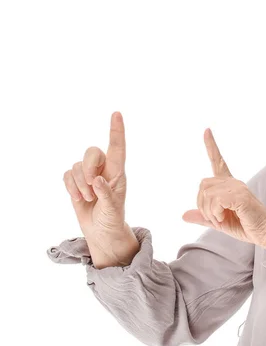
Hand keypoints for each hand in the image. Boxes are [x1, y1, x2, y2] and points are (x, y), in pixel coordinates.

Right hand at [62, 111, 131, 255]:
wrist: (102, 231)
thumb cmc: (112, 218)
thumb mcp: (113, 209)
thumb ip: (106, 194)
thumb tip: (97, 180)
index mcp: (118, 172)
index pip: (117, 148)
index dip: (116, 131)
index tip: (117, 114)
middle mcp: (103, 169)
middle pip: (92, 152)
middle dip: (88, 167)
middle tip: (92, 185)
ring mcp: (89, 175)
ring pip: (77, 166)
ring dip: (79, 184)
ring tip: (88, 198)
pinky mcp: (76, 182)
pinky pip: (67, 174)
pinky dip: (70, 187)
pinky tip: (78, 198)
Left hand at [181, 128, 265, 245]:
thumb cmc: (246, 226)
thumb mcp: (220, 222)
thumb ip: (203, 217)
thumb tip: (184, 215)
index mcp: (229, 185)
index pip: (218, 161)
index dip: (211, 146)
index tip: (206, 130)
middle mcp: (233, 182)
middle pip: (202, 185)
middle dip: (202, 205)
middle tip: (216, 219)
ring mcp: (237, 187)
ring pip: (206, 194)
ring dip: (209, 212)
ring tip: (222, 220)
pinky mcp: (240, 196)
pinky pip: (215, 201)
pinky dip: (215, 214)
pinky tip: (225, 218)